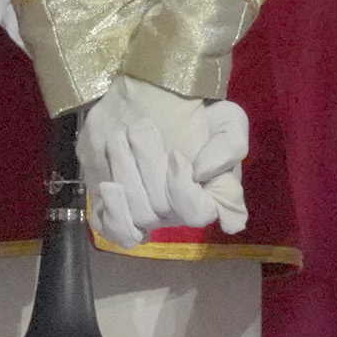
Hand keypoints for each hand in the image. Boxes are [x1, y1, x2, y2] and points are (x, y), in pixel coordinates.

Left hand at [80, 78, 239, 246]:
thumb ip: (229, 147)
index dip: (182, 189)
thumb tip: (201, 173)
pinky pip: (114, 229)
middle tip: (138, 128)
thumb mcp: (229, 123)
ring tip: (118, 138)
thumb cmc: (205, 119)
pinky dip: (111, 212)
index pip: (197, 212)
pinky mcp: (122, 210)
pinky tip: (107, 186)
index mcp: (209, 197)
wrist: (167, 107)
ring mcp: (150, 215)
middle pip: (160, 209)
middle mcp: (179, 213)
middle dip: (147, 165)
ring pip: (135, 214)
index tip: (175, 153)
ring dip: (124, 174)